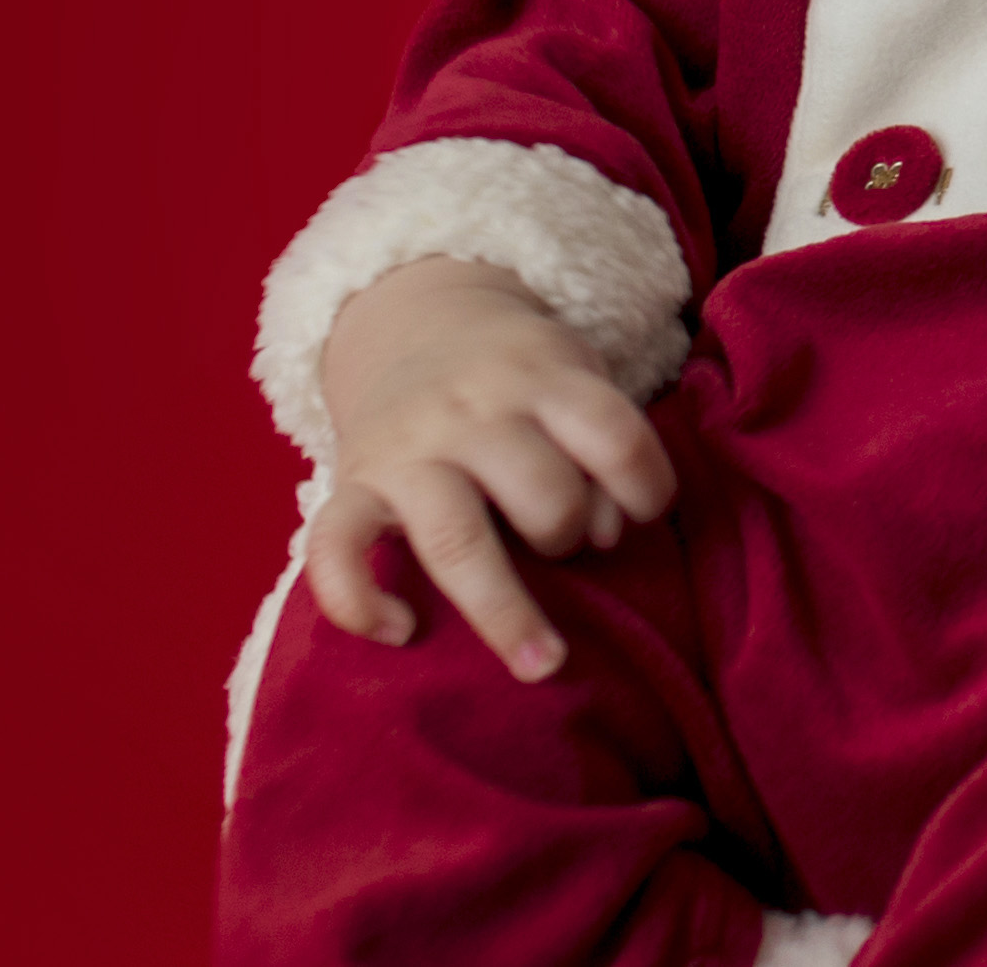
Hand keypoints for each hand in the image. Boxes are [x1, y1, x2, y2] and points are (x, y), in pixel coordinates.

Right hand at [304, 256, 676, 680]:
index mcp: (543, 377)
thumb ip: (605, 449)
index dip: (649, 486)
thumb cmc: (523, 378)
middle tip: (568, 543)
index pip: (614, 435)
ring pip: (456, 536)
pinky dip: (358, 599)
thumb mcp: (578, 381)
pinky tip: (400, 631)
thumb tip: (605, 537)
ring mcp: (408, 450)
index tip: (650, 512)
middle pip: (542, 492)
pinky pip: (336, 548)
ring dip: (505, 610)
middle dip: (569, 532)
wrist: (419, 322)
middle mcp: (473, 413)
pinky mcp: (350, 485)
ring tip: (544, 664)